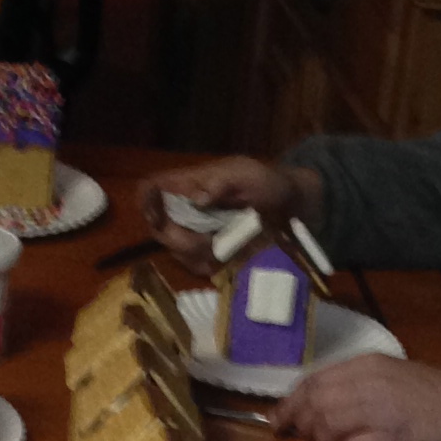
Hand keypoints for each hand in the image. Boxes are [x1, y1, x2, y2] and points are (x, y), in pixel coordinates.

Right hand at [139, 156, 321, 271]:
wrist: (294, 207)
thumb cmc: (270, 183)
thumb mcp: (249, 175)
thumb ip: (222, 182)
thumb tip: (196, 199)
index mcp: (189, 184)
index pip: (149, 189)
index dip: (147, 203)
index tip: (160, 219)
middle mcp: (186, 210)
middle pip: (159, 228)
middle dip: (179, 240)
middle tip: (208, 242)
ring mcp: (197, 233)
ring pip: (176, 251)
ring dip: (197, 255)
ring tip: (227, 248)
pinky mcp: (210, 253)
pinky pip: (196, 265)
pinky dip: (210, 265)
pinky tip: (230, 259)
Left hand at [274, 354, 440, 440]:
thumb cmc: (428, 394)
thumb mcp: (388, 375)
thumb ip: (352, 384)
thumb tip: (313, 404)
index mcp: (365, 365)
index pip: (313, 382)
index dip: (289, 404)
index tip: (277, 422)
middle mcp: (368, 383)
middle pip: (315, 405)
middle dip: (304, 427)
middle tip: (310, 440)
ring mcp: (379, 411)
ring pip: (328, 427)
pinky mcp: (392, 439)